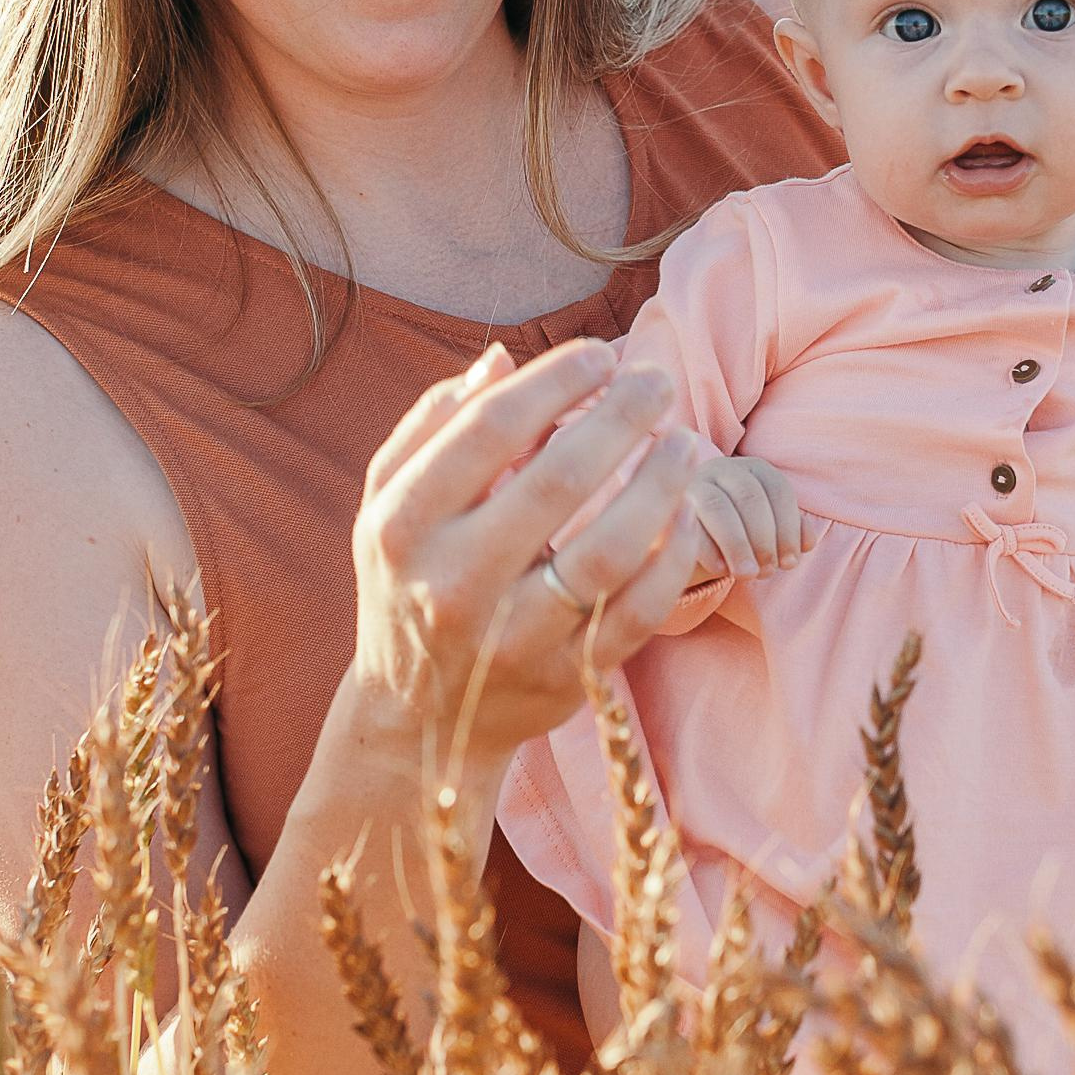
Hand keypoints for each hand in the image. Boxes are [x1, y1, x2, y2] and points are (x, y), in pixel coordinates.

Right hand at [347, 340, 701, 782]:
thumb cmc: (411, 582)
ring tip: (685, 442)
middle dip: (621, 416)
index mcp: (404, 526)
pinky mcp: (566, 678)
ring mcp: (514, 637)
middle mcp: (455, 583)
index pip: (490, 429)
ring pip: (610, 550)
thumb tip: (502, 360)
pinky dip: (673, 558)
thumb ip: (433, 426)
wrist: (418, 719)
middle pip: (559, 480)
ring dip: (661, 483)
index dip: (556, 380)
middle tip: (657, 382)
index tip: (600, 355)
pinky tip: (685, 513)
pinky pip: (638, 612)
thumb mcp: (389, 504)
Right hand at [680, 452, 803, 585]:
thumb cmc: (733, 535)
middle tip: (768, 572)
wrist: (681, 540)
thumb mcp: (763, 531)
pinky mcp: (668, 506)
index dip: (788, 528)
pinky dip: (708, 549)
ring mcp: (692, 484)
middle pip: (750, 496)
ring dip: (738, 545)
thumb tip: (807, 543)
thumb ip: (788, 532)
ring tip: (748, 576)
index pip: (778, 490)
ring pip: (718, 507)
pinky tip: (720, 570)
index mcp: (752, 469)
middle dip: (764, 539)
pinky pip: (688, 524)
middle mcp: (722, 468)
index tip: (790, 561)